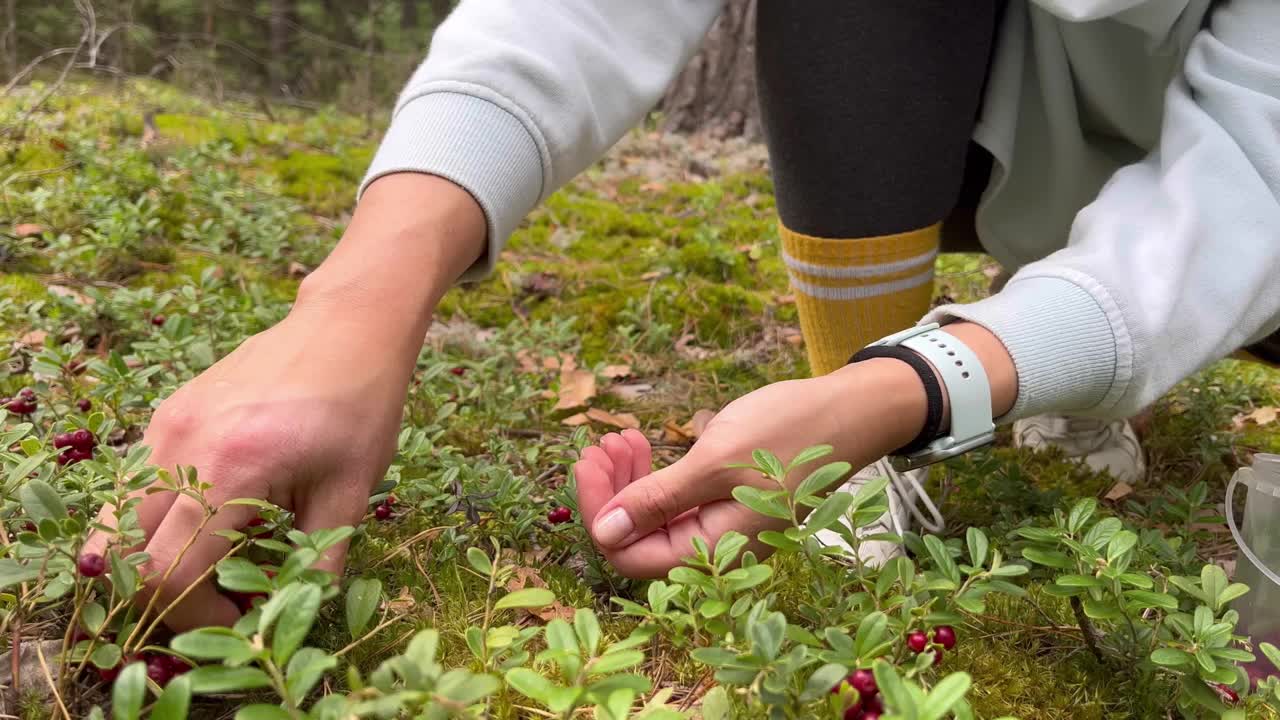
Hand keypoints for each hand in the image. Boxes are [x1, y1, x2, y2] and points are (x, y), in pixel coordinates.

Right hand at [82, 173, 486, 630]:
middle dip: (171, 592)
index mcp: (230, 469)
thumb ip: (315, 561)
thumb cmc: (361, 406)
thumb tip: (286, 611)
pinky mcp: (167, 413)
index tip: (242, 614)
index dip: (197, 614)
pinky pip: (138, 482)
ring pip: (122, 520)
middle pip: (128, 555)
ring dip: (160, 553)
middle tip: (226, 592)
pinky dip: (162, 515)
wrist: (348, 326)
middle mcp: (181, 446)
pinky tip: (219, 511)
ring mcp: (165, 425)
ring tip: (220, 554)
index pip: (169, 574)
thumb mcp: (352, 493)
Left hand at [575, 359, 928, 577]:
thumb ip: (657, 500)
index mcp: (712, 549)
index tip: (588, 461)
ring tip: (622, 438)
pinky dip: (656, 475)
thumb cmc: (788, 432)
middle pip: (637, 536)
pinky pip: (677, 502)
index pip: (627, 553)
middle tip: (601, 444)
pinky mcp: (728, 505)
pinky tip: (646, 444)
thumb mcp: (714, 461)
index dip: (598, 512)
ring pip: (655, 517)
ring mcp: (723, 528)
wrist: (850, 411)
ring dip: (630, 479)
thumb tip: (603, 533)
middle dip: (610, 490)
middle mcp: (716, 549)